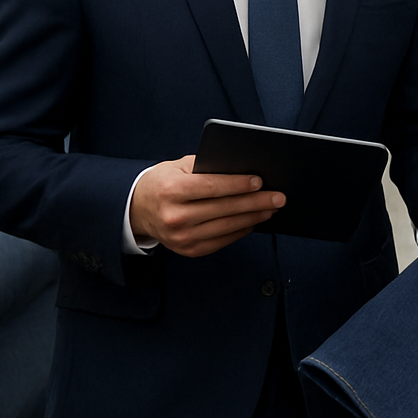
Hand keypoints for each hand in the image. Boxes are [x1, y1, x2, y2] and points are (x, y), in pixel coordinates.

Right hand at [128, 155, 284, 257]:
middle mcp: (175, 217)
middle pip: (224, 209)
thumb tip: (242, 169)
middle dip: (255, 202)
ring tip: (271, 208)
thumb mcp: (178, 166)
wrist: (138, 209)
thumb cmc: (164, 182)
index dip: (237, 185)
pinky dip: (240, 231)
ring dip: (253, 218)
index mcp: (171, 191)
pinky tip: (254, 221)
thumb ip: (206, 167)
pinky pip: (221, 241)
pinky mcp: (188, 250)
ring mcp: (181, 237)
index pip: (210, 187)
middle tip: (278, 197)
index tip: (259, 181)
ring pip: (226, 227)